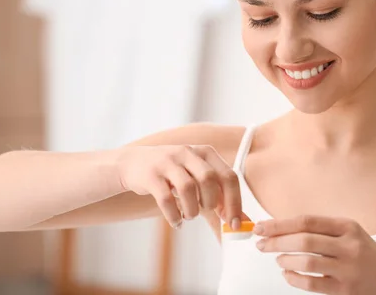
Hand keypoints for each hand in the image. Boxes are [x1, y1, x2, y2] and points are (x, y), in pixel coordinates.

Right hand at [116, 145, 243, 228]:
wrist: (133, 163)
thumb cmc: (173, 174)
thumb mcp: (196, 177)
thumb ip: (219, 197)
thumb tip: (241, 220)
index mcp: (205, 152)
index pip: (229, 176)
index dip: (234, 202)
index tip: (233, 224)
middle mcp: (188, 153)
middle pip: (209, 179)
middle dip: (211, 203)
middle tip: (205, 212)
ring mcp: (168, 162)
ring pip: (188, 189)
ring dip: (191, 210)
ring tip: (188, 216)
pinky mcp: (151, 175)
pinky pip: (166, 199)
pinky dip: (174, 216)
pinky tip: (176, 221)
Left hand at [254, 215, 375, 294]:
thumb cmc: (368, 258)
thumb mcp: (352, 236)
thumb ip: (324, 231)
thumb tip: (282, 229)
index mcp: (348, 227)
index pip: (307, 221)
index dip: (280, 224)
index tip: (261, 227)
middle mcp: (349, 245)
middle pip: (303, 239)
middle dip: (276, 241)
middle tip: (261, 244)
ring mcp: (348, 269)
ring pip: (306, 261)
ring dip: (284, 260)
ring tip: (278, 259)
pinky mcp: (346, 290)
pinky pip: (312, 284)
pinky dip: (294, 279)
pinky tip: (288, 275)